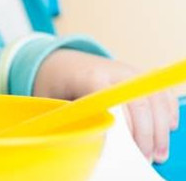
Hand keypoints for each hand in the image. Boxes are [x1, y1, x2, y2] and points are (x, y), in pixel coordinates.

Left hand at [33, 49, 179, 162]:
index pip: (112, 99)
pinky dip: (166, 111)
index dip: (123, 124)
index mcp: (89, 77)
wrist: (63, 63)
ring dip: (159, 128)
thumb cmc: (57, 85)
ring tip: (157, 152)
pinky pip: (159, 92)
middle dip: (145, 134)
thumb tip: (87, 142)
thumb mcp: (53, 100)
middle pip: (138, 102)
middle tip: (144, 157)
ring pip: (153, 99)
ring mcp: (129, 72)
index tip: (125, 146)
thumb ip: (70, 117)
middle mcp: (113, 71)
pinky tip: (167, 127)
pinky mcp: (138, 75)